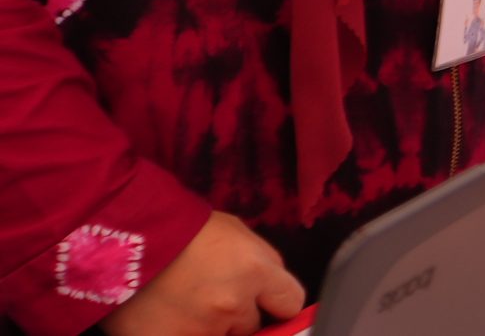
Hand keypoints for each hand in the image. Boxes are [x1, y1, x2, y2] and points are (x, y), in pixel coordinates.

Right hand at [103, 213, 302, 335]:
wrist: (124, 240)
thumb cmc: (181, 229)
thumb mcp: (236, 233)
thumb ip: (260, 263)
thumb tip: (271, 289)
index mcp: (256, 271)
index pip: (290, 303)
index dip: (278, 303)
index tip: (269, 303)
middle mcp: (233, 305)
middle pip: (250, 325)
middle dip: (236, 315)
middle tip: (210, 295)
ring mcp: (200, 330)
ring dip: (207, 327)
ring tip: (182, 304)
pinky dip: (179, 333)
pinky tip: (165, 320)